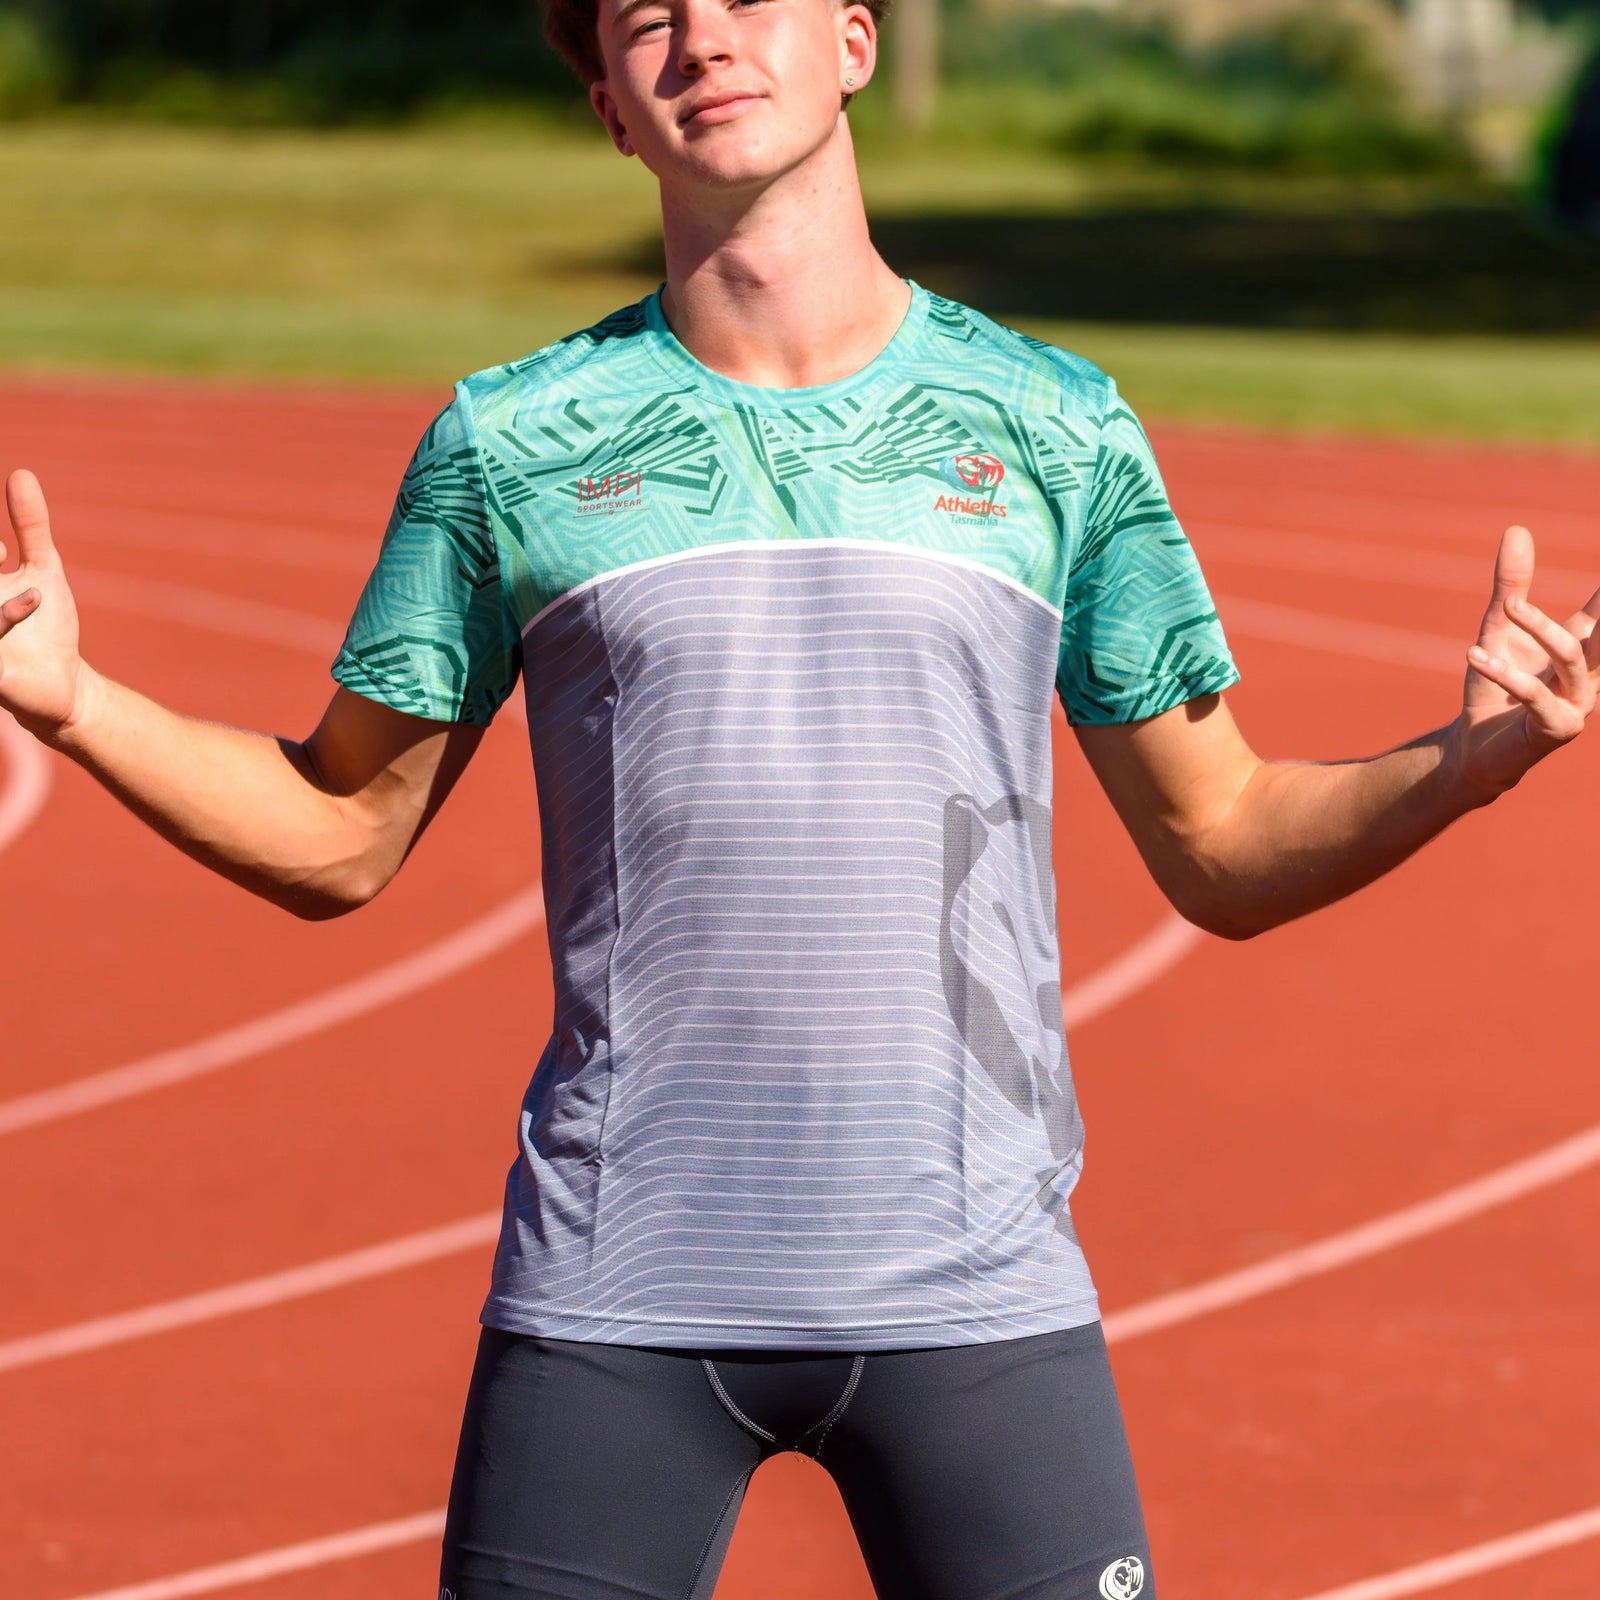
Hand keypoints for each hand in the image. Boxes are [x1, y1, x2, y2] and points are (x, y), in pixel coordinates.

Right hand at [0, 470, 88, 740]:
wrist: (64, 681)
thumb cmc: (47, 625)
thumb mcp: (44, 569)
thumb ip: (30, 526)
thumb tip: (22, 473)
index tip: (2, 553)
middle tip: (0, 557)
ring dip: (4, 611)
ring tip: (36, 598)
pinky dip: (4, 624)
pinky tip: (32, 605)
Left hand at [1454, 524, 1599, 798]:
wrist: (1472, 747)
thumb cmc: (1494, 685)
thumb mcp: (1499, 628)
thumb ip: (1512, 584)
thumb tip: (1517, 529)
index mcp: (1585, 647)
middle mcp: (1591, 673)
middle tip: (1590, 596)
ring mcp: (1579, 702)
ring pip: (1571, 654)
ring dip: (1538, 627)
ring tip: (1506, 607)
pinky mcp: (1557, 728)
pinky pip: (1536, 694)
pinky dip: (1504, 672)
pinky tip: (1473, 655)